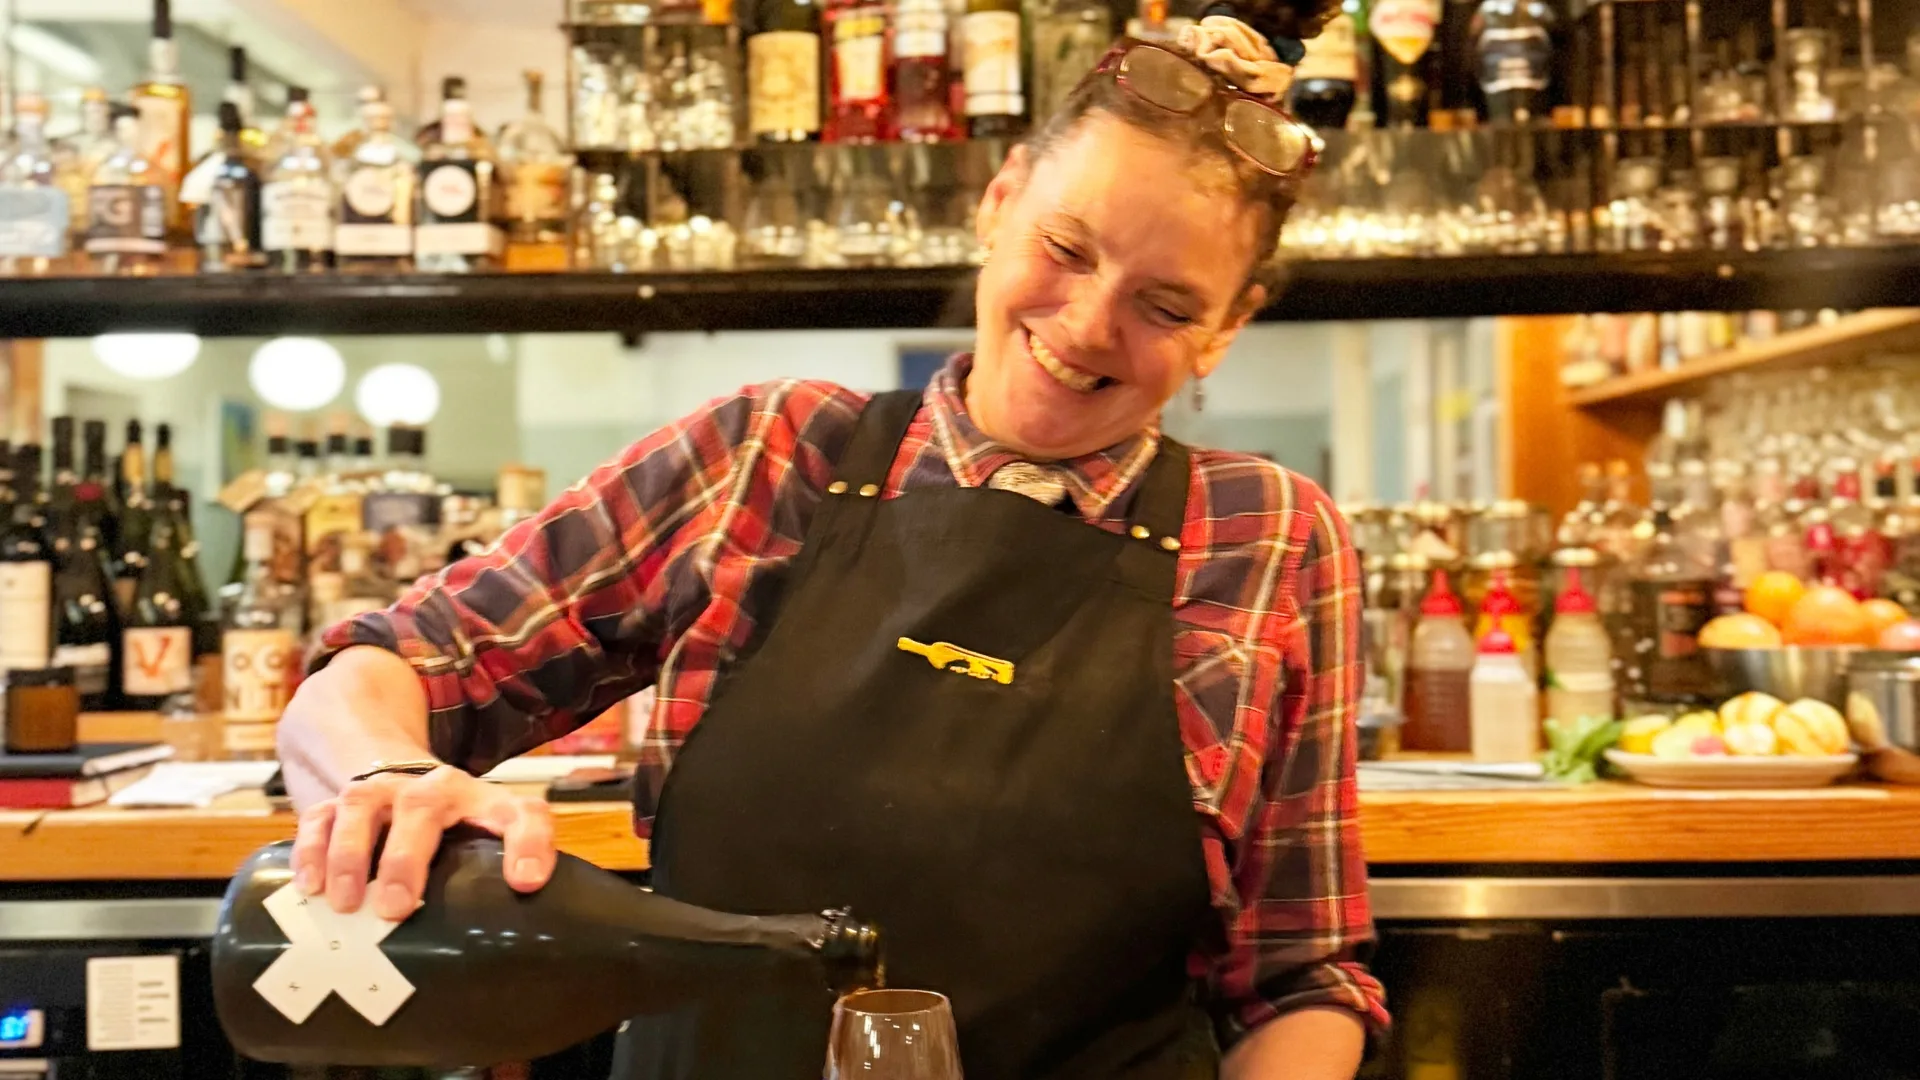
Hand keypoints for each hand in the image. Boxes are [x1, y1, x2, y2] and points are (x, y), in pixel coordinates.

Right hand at [291, 765, 556, 919]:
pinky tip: (310, 886)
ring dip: (350, 854)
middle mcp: (433, 789)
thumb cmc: (455, 836)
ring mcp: (382, 792)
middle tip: (395, 907)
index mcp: (485, 804)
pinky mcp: (339, 803)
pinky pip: (319, 816)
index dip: (529, 844)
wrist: (406, 787)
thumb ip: (501, 884)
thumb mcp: (486, 852)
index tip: (526, 883)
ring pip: (362, 806)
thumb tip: (513, 954)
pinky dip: (310, 849)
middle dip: (406, 858)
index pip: (521, 814)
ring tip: (346, 903)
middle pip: (423, 807)